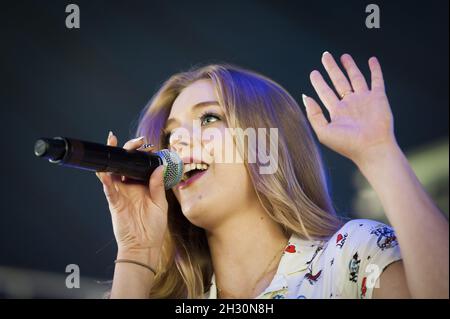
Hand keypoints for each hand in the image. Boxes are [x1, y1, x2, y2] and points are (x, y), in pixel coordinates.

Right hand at [95, 132, 167, 258]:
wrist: (144, 245)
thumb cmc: (154, 227)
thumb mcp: (160, 204)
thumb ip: (158, 186)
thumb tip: (159, 167)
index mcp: (143, 185)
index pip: (140, 164)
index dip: (142, 153)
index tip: (148, 146)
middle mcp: (130, 186)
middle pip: (125, 163)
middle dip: (128, 149)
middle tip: (136, 142)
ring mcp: (121, 192)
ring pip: (113, 171)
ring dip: (112, 157)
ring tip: (112, 142)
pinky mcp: (114, 202)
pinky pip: (108, 188)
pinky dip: (105, 178)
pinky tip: (105, 170)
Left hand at [302, 52, 397, 166]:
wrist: (371, 148)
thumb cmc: (347, 144)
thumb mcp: (324, 131)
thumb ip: (313, 115)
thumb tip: (305, 96)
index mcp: (337, 112)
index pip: (325, 93)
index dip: (319, 82)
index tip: (314, 72)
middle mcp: (350, 104)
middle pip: (338, 81)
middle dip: (332, 68)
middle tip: (325, 55)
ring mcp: (365, 100)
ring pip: (356, 78)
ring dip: (350, 66)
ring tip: (343, 56)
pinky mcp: (379, 98)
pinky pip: (376, 80)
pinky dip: (375, 70)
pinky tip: (372, 60)